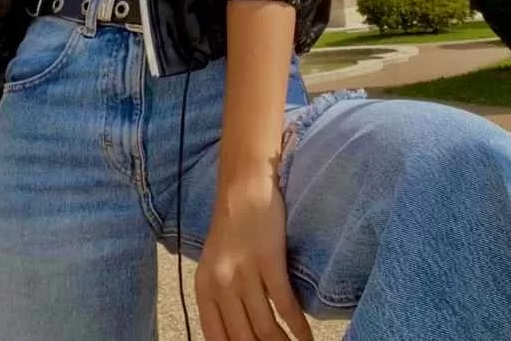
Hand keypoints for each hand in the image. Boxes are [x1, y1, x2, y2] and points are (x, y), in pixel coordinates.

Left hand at [195, 172, 312, 340]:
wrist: (244, 185)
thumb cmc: (233, 226)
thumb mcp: (217, 266)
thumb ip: (223, 301)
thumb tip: (239, 338)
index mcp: (204, 290)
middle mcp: (220, 284)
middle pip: (244, 340)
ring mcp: (243, 272)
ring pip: (265, 328)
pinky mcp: (268, 259)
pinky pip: (285, 304)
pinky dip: (298, 327)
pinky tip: (306, 337)